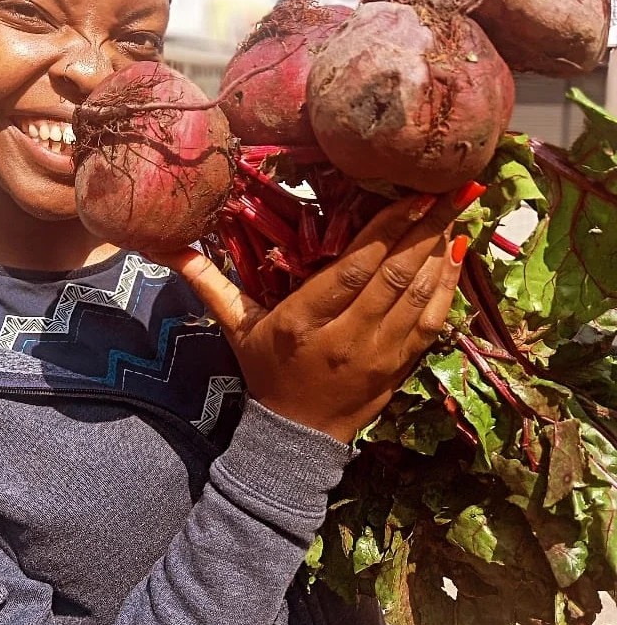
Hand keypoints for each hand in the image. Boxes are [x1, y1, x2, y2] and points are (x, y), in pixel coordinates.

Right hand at [153, 182, 481, 443]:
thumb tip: (166, 246)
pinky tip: (457, 256)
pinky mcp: (401, 366)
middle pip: (394, 277)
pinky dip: (448, 288)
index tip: (412, 196)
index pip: (353, 271)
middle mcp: (346, 338)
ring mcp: (378, 355)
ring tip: (458, 210)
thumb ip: (209, 283)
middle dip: (426, 229)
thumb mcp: (235, 328)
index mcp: (302, 322)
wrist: (296, 437)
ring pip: (418, 297)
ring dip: (441, 252)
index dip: (387, 232)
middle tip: (452, 188)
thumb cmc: (266, 371)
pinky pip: (432, 324)